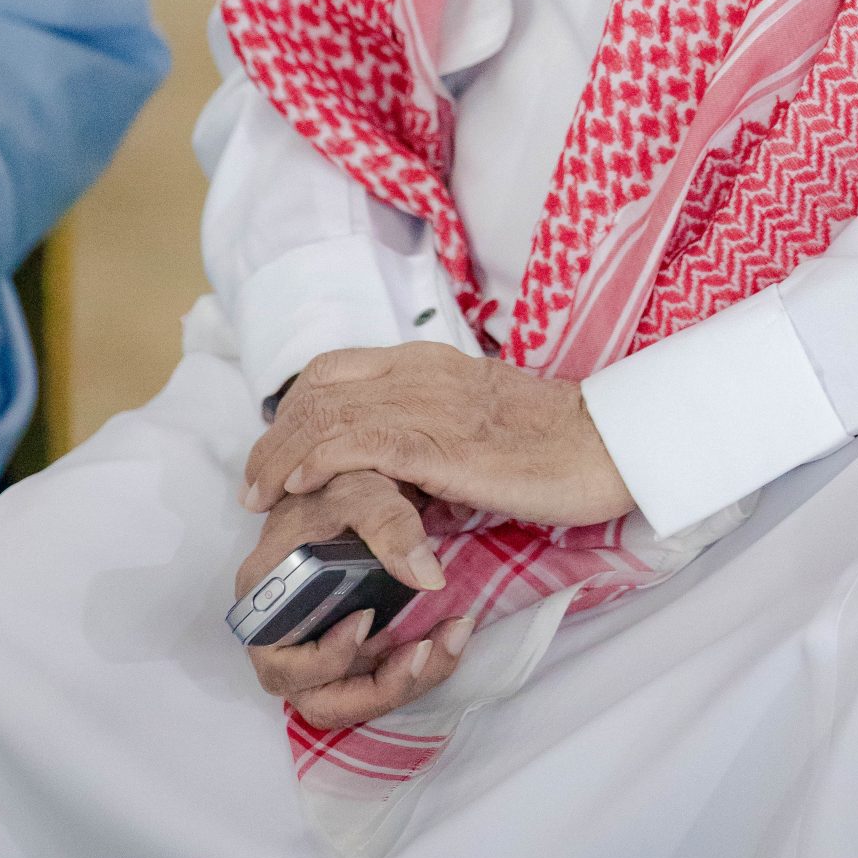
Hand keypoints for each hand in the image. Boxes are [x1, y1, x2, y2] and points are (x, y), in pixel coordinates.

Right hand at [234, 471, 473, 729]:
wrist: (349, 480)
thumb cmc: (339, 483)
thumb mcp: (360, 490)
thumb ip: (388, 523)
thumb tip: (429, 577)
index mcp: (265, 600)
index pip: (280, 664)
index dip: (323, 660)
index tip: (367, 619)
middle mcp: (283, 638)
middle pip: (320, 699)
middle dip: (379, 687)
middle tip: (426, 649)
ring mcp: (318, 647)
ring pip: (353, 698)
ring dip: (405, 682)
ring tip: (451, 638)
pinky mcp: (348, 648)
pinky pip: (376, 679)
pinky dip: (415, 666)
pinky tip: (450, 633)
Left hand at [241, 343, 633, 531]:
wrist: (604, 444)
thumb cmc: (549, 444)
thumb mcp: (474, 424)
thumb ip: (430, 434)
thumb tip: (395, 476)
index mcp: (428, 361)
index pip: (336, 371)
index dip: (294, 411)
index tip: (276, 455)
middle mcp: (420, 371)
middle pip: (319, 391)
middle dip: (275, 437)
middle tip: (253, 485)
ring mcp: (429, 402)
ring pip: (328, 416)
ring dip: (283, 456)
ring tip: (261, 496)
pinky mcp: (441, 443)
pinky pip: (361, 445)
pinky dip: (320, 463)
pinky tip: (300, 487)